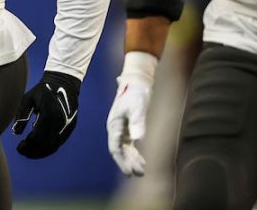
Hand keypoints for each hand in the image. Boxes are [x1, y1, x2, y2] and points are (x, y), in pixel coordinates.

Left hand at [12, 70, 80, 158]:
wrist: (64, 83)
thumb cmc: (42, 90)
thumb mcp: (28, 99)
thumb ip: (22, 115)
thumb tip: (16, 133)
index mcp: (49, 113)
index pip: (37, 137)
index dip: (27, 145)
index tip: (19, 147)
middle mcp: (59, 122)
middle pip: (45, 145)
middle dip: (32, 152)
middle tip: (22, 151)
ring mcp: (66, 126)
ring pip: (53, 147)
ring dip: (40, 153)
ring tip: (29, 153)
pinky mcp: (69, 128)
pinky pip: (58, 143)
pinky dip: (48, 149)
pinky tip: (38, 149)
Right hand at [106, 51, 156, 176]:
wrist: (136, 83)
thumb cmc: (136, 94)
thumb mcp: (137, 107)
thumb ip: (138, 122)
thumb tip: (138, 138)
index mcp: (114, 125)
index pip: (115, 148)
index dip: (121, 161)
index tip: (129, 172)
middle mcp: (116, 129)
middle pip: (119, 151)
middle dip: (128, 163)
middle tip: (138, 174)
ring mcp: (121, 129)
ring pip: (125, 149)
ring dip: (132, 160)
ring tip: (142, 172)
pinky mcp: (128, 128)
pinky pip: (130, 145)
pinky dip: (135, 154)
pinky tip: (142, 161)